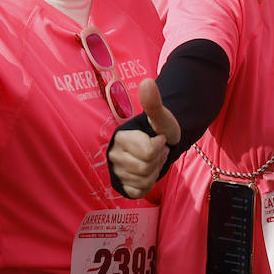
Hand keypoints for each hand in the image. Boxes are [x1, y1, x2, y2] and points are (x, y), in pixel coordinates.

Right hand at [108, 79, 180, 198]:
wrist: (159, 144)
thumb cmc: (158, 129)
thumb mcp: (160, 116)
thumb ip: (153, 102)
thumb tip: (147, 82)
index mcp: (120, 137)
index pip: (148, 152)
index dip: (160, 147)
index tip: (160, 139)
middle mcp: (113, 155)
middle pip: (145, 168)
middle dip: (158, 159)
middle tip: (158, 150)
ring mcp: (117, 171)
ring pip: (144, 180)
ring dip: (156, 171)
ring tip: (154, 159)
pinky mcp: (122, 186)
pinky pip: (140, 191)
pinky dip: (149, 184)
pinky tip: (149, 173)